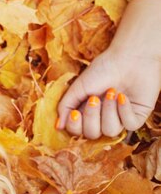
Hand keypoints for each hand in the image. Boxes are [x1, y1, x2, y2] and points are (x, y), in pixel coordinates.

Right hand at [56, 0, 160, 138]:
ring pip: (110, 131)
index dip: (75, 126)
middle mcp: (101, 118)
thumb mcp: (78, 87)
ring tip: (112, 92)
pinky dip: (124, 110)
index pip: (77, 131)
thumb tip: (57, 126)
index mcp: (85, 111)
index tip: (75, 113)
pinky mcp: (136, 118)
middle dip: (92, 117)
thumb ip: (65, 106)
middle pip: (92, 134)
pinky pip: (129, 125)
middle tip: (95, 98)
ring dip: (109, 111)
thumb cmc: (102, 69)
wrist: (129, 59)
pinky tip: (123, 96)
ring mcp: (119, 119)